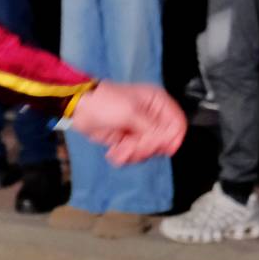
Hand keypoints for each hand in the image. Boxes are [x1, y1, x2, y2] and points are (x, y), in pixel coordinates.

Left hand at [69, 82, 186, 165]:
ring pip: (149, 151)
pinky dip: (125, 156)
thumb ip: (152, 128)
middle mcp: (152, 117)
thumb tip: (169, 141)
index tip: (157, 146)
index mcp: (157, 103)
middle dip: (147, 147)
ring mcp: (140, 130)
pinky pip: (135, 155)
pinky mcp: (129, 141)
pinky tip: (115, 150)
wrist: (81, 109)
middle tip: (133, 144)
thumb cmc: (105, 102)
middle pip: (164, 141)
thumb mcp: (131, 112)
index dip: (170, 139)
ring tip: (120, 147)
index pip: (178, 124)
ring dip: (134, 153)